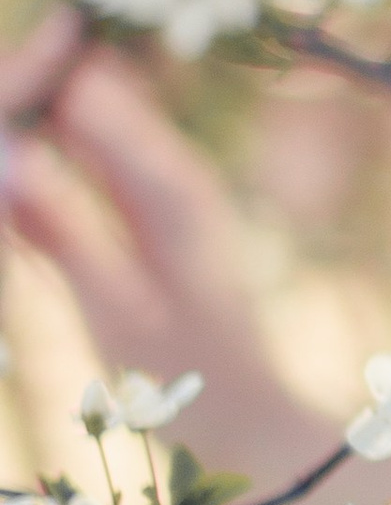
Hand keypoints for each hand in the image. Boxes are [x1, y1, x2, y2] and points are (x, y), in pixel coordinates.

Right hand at [0, 13, 314, 469]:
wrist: (251, 420)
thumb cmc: (187, 383)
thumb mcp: (115, 314)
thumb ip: (63, 234)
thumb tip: (9, 158)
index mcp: (169, 184)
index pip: (85, 89)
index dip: (23, 85)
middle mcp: (172, 169)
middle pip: (83, 91)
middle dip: (22, 101)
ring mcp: (163, 185)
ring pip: (82, 120)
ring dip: (31, 132)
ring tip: (9, 178)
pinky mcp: (151, 208)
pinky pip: (88, 160)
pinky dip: (47, 168)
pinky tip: (19, 196)